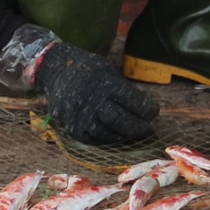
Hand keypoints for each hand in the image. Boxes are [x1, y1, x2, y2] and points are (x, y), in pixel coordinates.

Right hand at [33, 40, 158, 144]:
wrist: (56, 71)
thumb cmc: (89, 70)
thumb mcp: (109, 71)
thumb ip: (124, 90)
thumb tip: (145, 110)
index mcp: (105, 83)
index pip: (133, 101)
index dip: (147, 110)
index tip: (153, 112)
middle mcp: (91, 100)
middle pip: (121, 120)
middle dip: (138, 127)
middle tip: (147, 128)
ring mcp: (78, 116)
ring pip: (107, 134)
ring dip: (123, 135)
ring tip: (133, 132)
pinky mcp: (70, 127)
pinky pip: (92, 139)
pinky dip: (106, 138)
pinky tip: (115, 134)